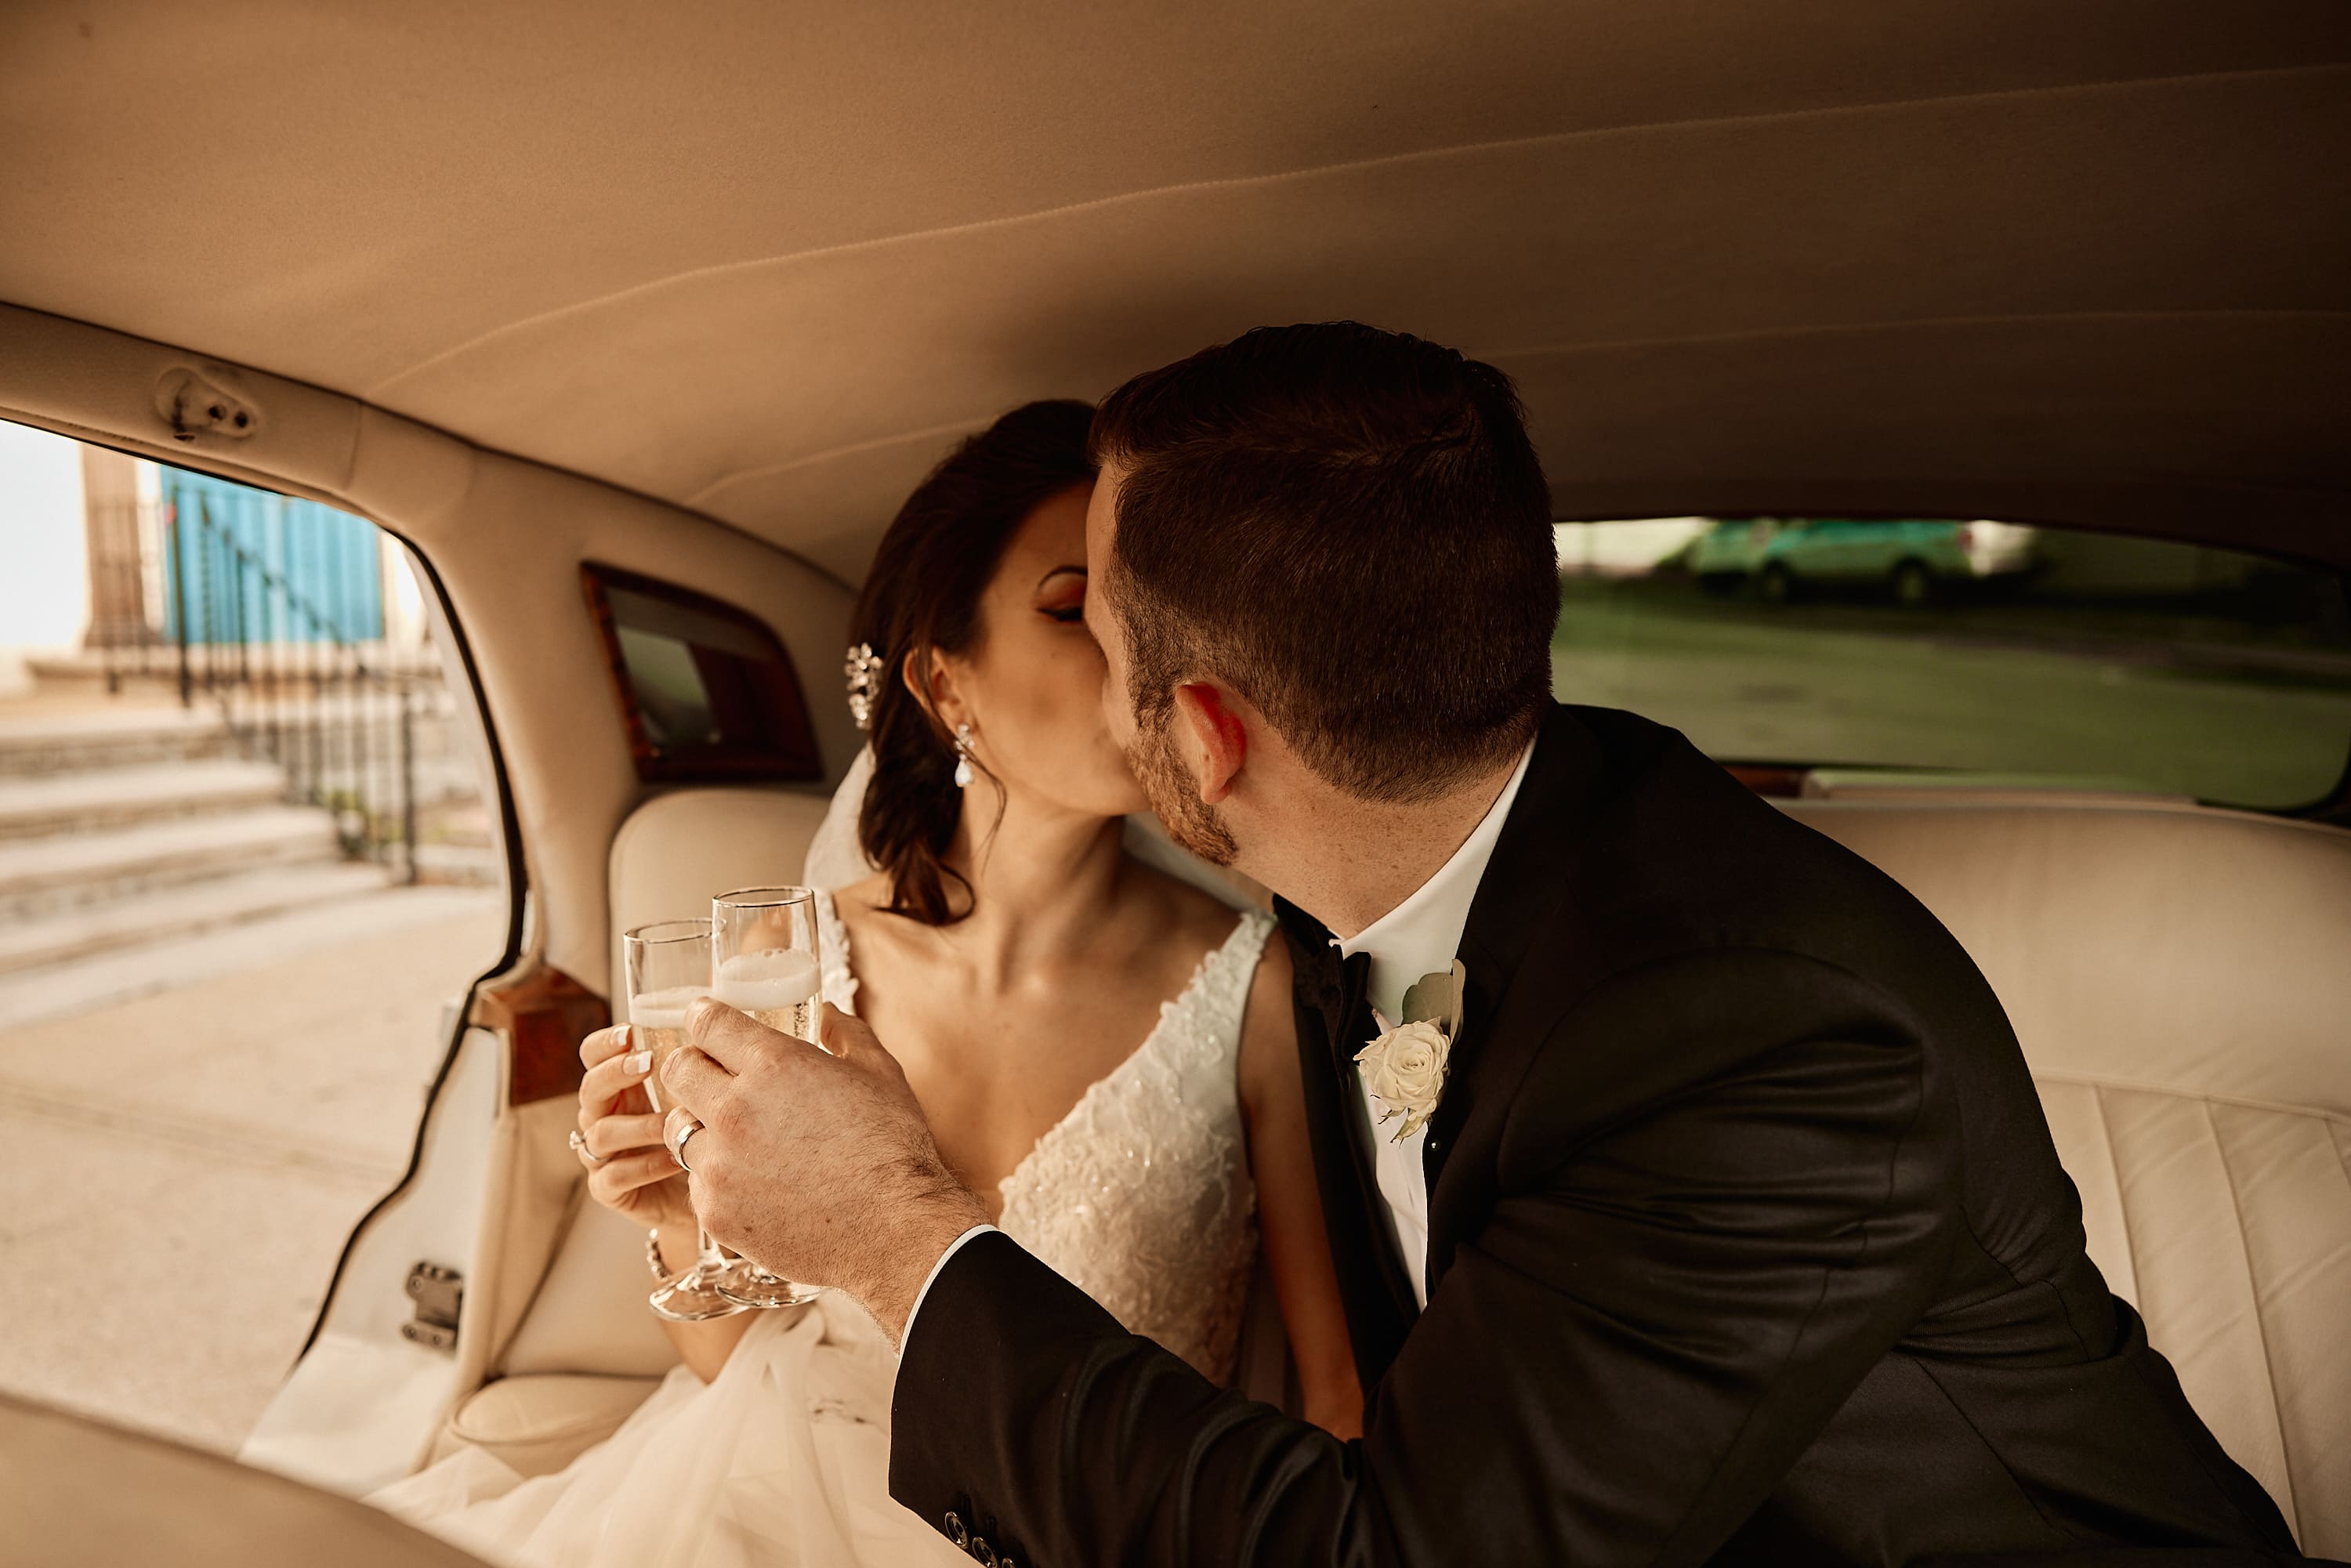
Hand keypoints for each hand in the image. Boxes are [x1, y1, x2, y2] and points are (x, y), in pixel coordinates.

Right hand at [575, 1023, 692, 1233]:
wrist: (705, 1194)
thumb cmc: (701, 1134)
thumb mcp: (696, 1096)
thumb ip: (695, 1070)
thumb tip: (718, 1031)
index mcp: (620, 1088)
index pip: (594, 1057)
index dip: (605, 1044)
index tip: (629, 1033)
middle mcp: (603, 1117)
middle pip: (590, 1089)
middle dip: (616, 1073)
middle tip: (647, 1064)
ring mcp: (601, 1154)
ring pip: (601, 1134)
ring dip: (638, 1125)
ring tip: (671, 1121)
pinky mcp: (608, 1190)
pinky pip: (615, 1176)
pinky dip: (645, 1166)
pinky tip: (673, 1158)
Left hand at [659, 1000, 988, 1340]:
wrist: (895, 1230)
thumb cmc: (892, 1148)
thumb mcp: (879, 1073)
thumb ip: (845, 1033)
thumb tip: (825, 1013)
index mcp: (773, 1065)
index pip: (706, 1023)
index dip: (704, 1016)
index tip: (705, 1020)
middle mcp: (734, 1109)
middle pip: (677, 1070)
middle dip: (694, 1067)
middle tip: (715, 1077)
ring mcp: (719, 1165)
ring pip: (679, 1129)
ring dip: (702, 1125)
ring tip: (738, 1138)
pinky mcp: (714, 1211)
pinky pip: (697, 1182)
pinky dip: (718, 1178)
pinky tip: (755, 1183)